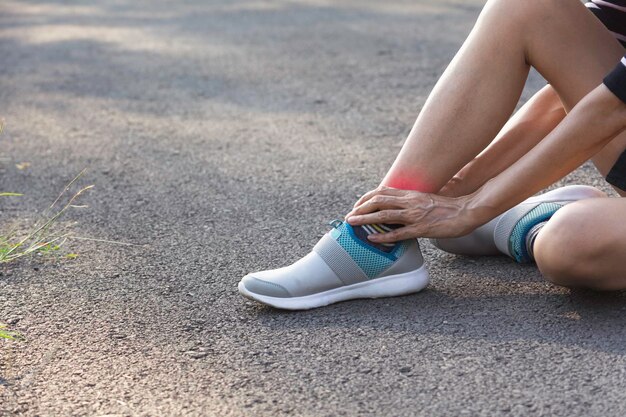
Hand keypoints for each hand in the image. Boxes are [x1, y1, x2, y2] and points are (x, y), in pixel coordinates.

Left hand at [345, 185, 483, 242]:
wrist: (467, 211)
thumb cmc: (448, 207)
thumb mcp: (425, 199)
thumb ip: (411, 201)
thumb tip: (397, 207)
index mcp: (411, 194)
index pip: (382, 191)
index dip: (366, 198)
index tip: (356, 205)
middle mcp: (410, 202)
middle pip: (378, 200)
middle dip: (360, 208)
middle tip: (349, 216)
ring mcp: (415, 215)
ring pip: (385, 214)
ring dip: (366, 219)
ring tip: (352, 223)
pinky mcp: (422, 228)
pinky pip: (399, 232)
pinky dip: (384, 235)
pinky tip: (372, 239)